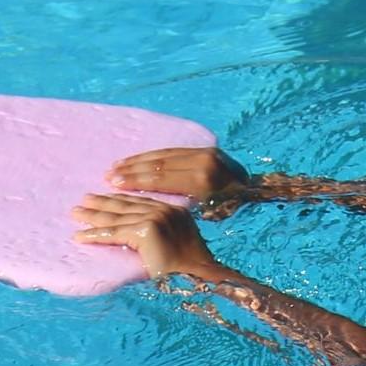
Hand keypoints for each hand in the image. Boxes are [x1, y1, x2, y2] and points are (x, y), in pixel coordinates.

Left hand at [72, 193, 224, 278]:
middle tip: (84, 200)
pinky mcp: (146, 231)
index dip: (119, 200)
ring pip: (116, 218)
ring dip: (93, 217)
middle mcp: (165, 210)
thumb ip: (161, 232)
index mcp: (175, 210)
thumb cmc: (191, 268)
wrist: (199, 277)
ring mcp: (155, 218)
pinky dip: (95, 235)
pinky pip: (114, 233)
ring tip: (76, 213)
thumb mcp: (177, 242)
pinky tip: (80, 236)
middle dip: (102, 203)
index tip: (103, 197)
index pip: (140, 202)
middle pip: (125, 206)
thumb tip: (137, 233)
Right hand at [108, 146, 248, 202]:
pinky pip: (173, 151)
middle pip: (159, 165)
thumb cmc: (232, 212)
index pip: (161, 178)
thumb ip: (183, 209)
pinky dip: (152, 156)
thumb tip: (153, 210)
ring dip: (138, 161)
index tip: (115, 185)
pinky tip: (136, 160)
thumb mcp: (209, 216)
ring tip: (116, 167)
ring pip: (164, 156)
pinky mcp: (205, 150)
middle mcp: (203, 163)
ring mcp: (205, 154)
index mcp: (203, 182)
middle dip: (131, 171)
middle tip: (109, 176)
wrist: (257, 192)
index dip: (136, 181)